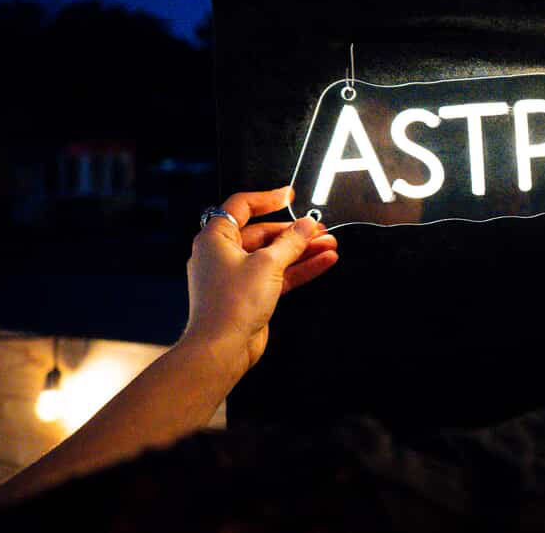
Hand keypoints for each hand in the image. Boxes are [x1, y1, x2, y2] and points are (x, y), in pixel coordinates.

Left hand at [184, 187, 337, 378]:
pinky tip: (322, 262)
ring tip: (328, 244)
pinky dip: (300, 268)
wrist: (222, 348)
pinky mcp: (251, 294)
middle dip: (294, 231)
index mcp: (215, 238)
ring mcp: (238, 275)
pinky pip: (279, 274)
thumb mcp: (267, 264)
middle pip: (263, 232)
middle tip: (318, 228)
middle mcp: (223, 255)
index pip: (242, 206)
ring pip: (275, 254)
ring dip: (302, 249)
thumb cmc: (229, 306)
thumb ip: (291, 241)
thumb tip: (305, 226)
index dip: (267, 198)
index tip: (288, 196)